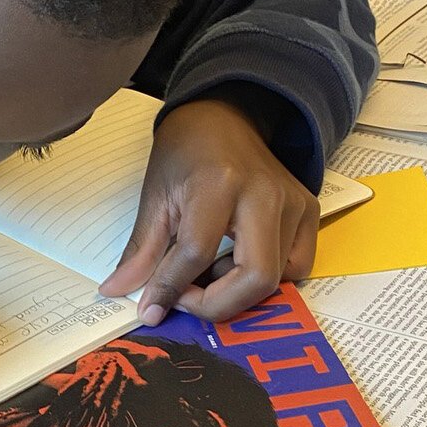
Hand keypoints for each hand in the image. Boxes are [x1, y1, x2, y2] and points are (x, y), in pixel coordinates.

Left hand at [98, 97, 317, 321]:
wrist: (222, 117)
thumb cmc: (184, 152)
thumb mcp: (155, 196)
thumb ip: (141, 251)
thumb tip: (117, 293)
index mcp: (219, 183)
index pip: (196, 254)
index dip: (170, 289)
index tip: (150, 309)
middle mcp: (265, 194)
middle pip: (255, 278)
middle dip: (216, 304)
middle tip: (185, 298)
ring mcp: (294, 203)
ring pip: (278, 279)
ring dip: (238, 291)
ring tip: (207, 271)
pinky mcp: (309, 211)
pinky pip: (297, 266)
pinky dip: (266, 279)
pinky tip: (234, 262)